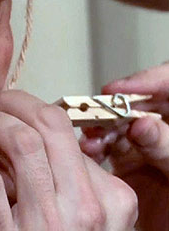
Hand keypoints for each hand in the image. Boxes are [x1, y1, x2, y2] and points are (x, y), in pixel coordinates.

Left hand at [0, 90, 137, 229]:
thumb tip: (32, 137)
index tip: (7, 112)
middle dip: (8, 102)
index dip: (27, 110)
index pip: (65, 128)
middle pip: (46, 123)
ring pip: (18, 140)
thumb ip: (67, 182)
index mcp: (109, 200)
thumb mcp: (80, 219)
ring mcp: (47, 224)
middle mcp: (85, 208)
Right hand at [80, 63, 168, 230]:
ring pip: (115, 127)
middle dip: (112, 108)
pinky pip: (104, 151)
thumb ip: (166, 146)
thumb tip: (142, 124)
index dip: (144, 81)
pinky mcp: (127, 167)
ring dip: (98, 130)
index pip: (166, 85)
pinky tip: (87, 152)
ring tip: (91, 138)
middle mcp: (161, 132)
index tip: (119, 90)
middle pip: (134, 105)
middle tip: (95, 113)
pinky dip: (91, 151)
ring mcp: (144, 148)